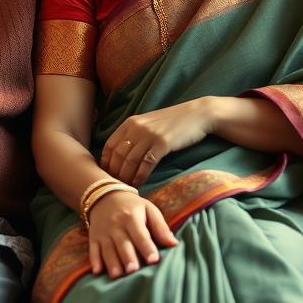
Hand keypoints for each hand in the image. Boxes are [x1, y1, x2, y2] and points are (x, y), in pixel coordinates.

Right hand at [87, 190, 177, 278]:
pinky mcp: (94, 238)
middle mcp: (117, 225)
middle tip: (133, 271)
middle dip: (127, 257)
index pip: (140, 234)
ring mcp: (104, 232)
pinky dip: (94, 260)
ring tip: (117, 276)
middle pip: (123, 244)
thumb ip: (160, 227)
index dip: (147, 247)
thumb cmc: (132, 207)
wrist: (105, 196)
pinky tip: (97, 271)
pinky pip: (93, 249)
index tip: (154, 260)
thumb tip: (174, 244)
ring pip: (107, 249)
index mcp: (132, 217)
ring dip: (111, 262)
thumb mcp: (148, 209)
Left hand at [101, 98, 215, 186]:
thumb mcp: (148, 124)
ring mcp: (149, 135)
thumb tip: (120, 156)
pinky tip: (140, 183)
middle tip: (115, 186)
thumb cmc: (172, 122)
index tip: (106, 176)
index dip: (106, 163)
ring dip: (126, 177)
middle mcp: (136, 128)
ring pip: (130, 161)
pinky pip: (147, 163)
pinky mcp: (163, 143)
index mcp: (130, 123)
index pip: (109, 146)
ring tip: (126, 188)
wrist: (197, 115)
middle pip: (118, 155)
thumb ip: (134, 135)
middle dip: (114, 173)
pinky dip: (141, 175)